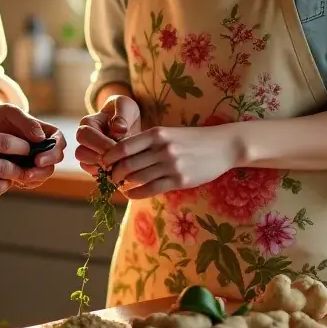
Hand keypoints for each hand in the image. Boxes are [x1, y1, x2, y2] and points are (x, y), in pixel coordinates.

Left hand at [0, 103, 64, 189]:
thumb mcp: (10, 112)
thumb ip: (26, 122)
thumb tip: (41, 138)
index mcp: (45, 131)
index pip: (59, 142)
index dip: (53, 153)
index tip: (38, 160)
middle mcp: (43, 146)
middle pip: (54, 161)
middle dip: (43, 170)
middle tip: (28, 174)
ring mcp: (34, 159)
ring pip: (44, 173)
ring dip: (35, 178)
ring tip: (20, 179)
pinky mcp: (24, 170)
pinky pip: (31, 181)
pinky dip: (25, 183)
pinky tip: (14, 180)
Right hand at [75, 94, 140, 178]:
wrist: (130, 123)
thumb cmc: (125, 112)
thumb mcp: (126, 105)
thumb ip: (122, 113)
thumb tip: (118, 129)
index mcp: (88, 123)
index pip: (85, 135)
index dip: (101, 143)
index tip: (119, 146)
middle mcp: (84, 139)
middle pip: (80, 152)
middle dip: (100, 157)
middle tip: (118, 159)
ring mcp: (87, 152)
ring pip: (84, 164)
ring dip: (101, 167)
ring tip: (119, 165)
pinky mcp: (94, 164)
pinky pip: (93, 173)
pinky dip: (104, 174)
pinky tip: (118, 170)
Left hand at [100, 124, 239, 199]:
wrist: (223, 146)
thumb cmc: (193, 139)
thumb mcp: (169, 133)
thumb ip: (148, 142)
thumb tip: (121, 153)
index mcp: (157, 134)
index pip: (123, 146)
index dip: (109, 157)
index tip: (103, 162)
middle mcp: (162, 149)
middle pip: (127, 164)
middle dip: (113, 173)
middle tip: (109, 177)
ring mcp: (171, 165)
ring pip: (137, 178)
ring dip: (124, 183)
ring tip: (119, 185)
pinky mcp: (179, 181)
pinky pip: (150, 189)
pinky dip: (135, 193)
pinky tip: (130, 193)